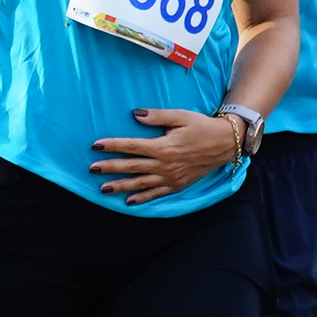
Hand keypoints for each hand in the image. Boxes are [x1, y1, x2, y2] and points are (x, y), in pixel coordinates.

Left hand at [92, 106, 242, 202]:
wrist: (225, 144)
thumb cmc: (201, 126)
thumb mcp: (180, 116)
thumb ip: (157, 116)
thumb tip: (134, 114)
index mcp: (163, 146)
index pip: (132, 146)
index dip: (112, 146)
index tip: (95, 146)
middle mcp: (165, 164)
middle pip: (132, 167)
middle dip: (110, 168)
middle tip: (92, 169)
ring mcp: (171, 177)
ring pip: (141, 184)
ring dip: (121, 186)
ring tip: (104, 189)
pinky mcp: (178, 185)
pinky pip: (157, 194)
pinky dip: (143, 198)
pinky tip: (129, 202)